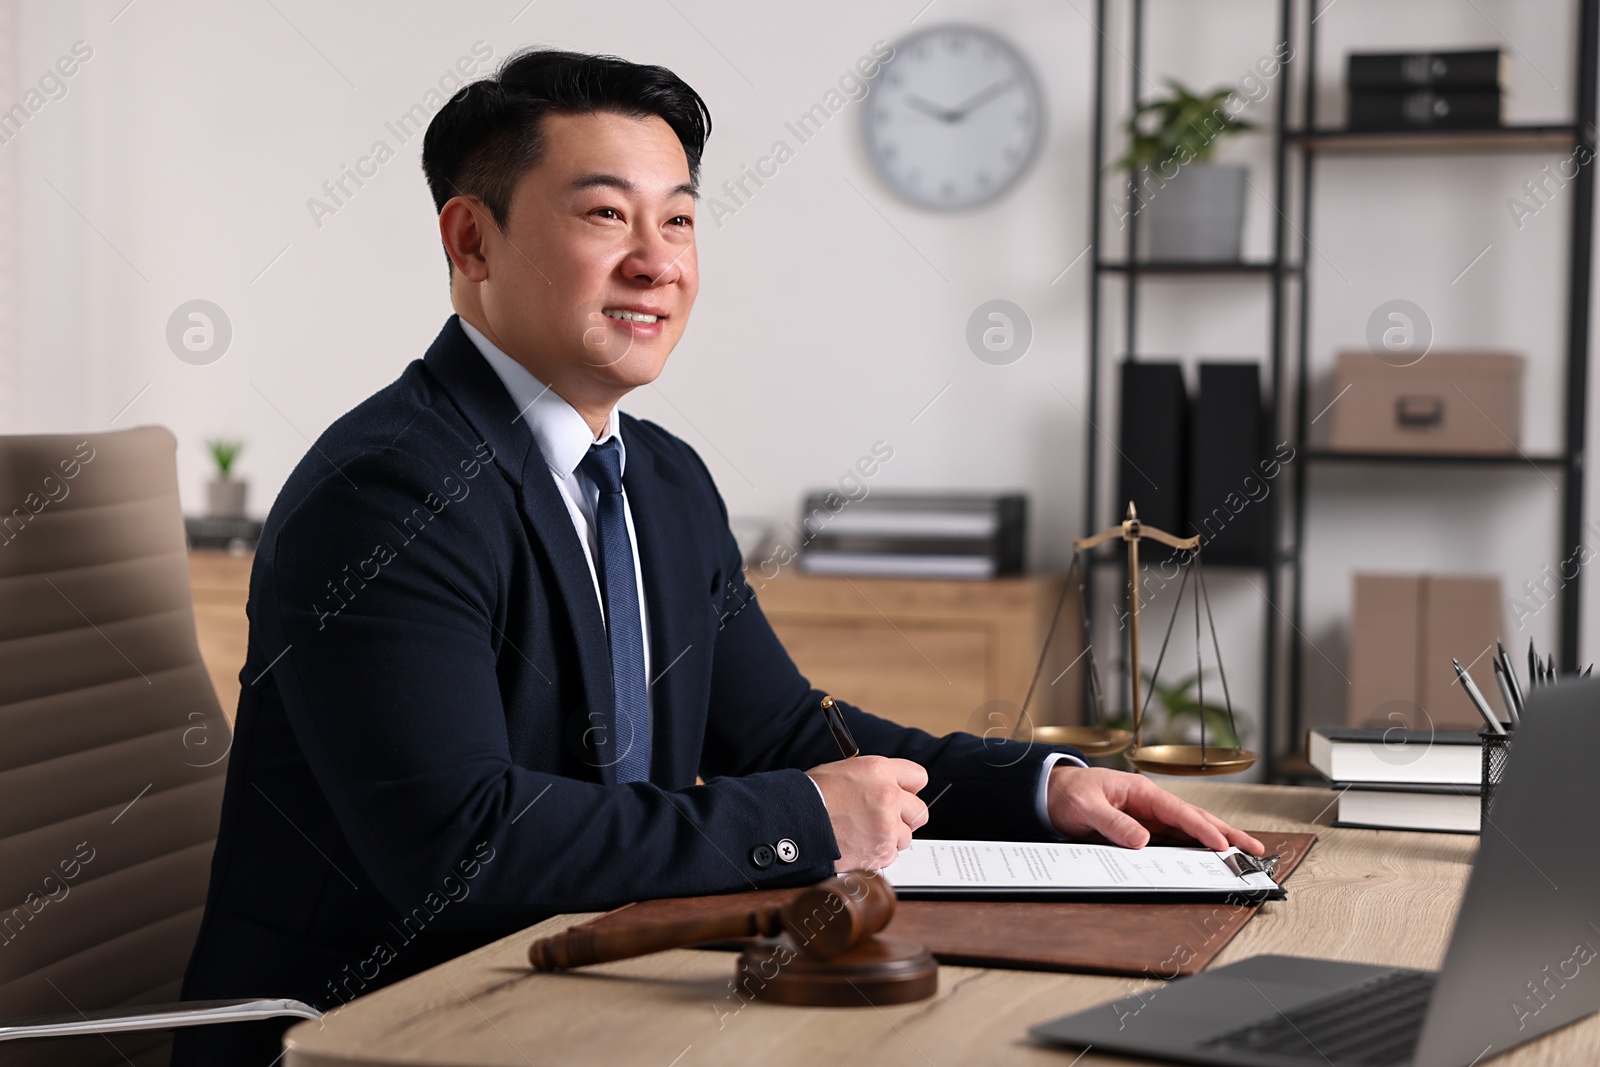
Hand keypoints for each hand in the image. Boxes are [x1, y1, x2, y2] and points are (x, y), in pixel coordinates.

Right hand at [805, 756, 929, 871]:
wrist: (796, 823)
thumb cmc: (813, 796)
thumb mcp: (847, 770)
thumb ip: (877, 778)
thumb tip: (894, 786)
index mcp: (880, 771)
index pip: (918, 777)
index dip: (909, 787)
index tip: (903, 794)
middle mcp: (888, 797)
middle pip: (919, 811)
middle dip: (905, 816)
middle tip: (887, 818)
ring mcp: (886, 826)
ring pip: (906, 836)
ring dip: (891, 836)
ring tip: (864, 832)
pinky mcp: (881, 852)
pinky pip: (891, 854)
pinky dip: (878, 852)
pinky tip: (858, 843)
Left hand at [1046, 765, 1263, 854]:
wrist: (1050, 793)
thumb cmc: (1068, 793)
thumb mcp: (1086, 806)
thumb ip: (1112, 822)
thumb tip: (1141, 840)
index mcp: (1142, 792)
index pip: (1179, 812)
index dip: (1201, 830)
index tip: (1222, 845)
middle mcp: (1151, 804)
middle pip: (1195, 819)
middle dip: (1226, 833)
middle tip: (1255, 849)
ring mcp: (1150, 818)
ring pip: (1190, 831)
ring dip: (1217, 842)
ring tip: (1245, 855)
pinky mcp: (1144, 830)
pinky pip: (1174, 840)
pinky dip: (1195, 849)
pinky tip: (1211, 859)